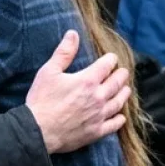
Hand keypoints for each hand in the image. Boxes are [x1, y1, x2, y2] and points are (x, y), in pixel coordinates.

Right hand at [26, 31, 131, 153]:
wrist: (38, 131)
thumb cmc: (41, 100)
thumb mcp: (49, 72)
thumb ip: (64, 53)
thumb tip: (73, 34)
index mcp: (87, 80)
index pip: (107, 65)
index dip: (110, 59)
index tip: (111, 58)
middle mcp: (98, 97)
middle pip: (117, 83)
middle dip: (121, 75)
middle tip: (123, 72)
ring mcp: (99, 115)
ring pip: (119, 102)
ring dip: (124, 94)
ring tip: (126, 90)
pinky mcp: (96, 131)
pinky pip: (114, 124)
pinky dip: (119, 119)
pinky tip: (121, 116)